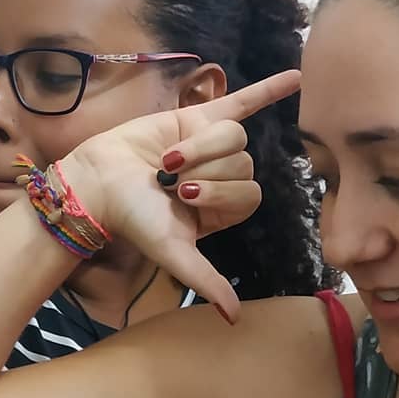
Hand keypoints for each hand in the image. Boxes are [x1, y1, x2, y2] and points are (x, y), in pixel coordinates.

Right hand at [61, 70, 301, 320]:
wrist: (100, 181)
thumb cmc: (135, 220)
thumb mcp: (175, 254)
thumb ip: (207, 281)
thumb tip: (235, 319)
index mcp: (222, 212)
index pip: (248, 194)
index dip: (220, 193)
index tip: (183, 198)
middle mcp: (222, 180)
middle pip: (244, 164)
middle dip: (207, 169)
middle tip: (170, 178)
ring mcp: (213, 146)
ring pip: (234, 135)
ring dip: (200, 144)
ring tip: (168, 155)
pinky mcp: (199, 116)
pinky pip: (244, 102)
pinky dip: (271, 89)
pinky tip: (297, 78)